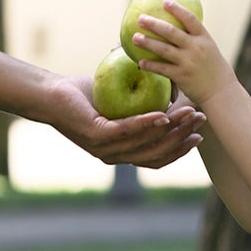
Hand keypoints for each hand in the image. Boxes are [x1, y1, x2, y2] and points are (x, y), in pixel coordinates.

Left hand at [44, 75, 204, 168]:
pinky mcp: (95, 135)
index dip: (180, 150)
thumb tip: (170, 92)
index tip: (199, 136)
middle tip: (200, 120)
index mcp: (121, 153)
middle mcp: (114, 156)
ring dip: (171, 129)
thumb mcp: (120, 101)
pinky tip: (162, 115)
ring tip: (188, 113)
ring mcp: (104, 149)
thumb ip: (142, 103)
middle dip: (182, 138)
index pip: (157, 158)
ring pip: (145, 142)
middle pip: (156, 153)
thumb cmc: (83, 95)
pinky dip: (147, 123)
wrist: (49, 94)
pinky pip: (126, 130)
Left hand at [132, 0, 236, 104]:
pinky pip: (162, 69)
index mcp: (204, 38)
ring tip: (134, 37)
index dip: (178, 9)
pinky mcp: (181, 76)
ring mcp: (188, 62)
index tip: (165, 1)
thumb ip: (194, 38)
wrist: (222, 92)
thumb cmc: (212, 68)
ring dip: (147, 43)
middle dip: (154, 24)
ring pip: (164, 50)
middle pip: (172, 32)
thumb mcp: (209, 48)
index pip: (190, 19)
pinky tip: (140, 62)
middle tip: (140, 18)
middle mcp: (196, 48)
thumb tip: (176, 26)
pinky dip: (150, 65)